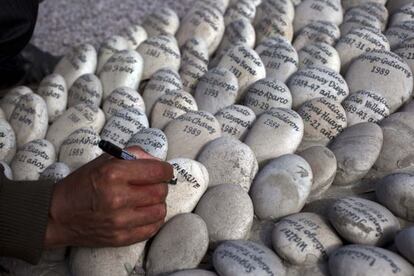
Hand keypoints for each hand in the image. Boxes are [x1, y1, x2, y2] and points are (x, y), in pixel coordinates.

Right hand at [45, 147, 172, 247]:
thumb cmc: (82, 184)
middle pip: (161, 191)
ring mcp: (119, 221)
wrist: (57, 215)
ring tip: (146, 200)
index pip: (157, 171)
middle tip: (152, 185)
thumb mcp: (104, 161)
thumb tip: (158, 162)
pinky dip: (152, 220)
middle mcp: (117, 197)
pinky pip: (152, 228)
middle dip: (160, 186)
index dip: (165, 170)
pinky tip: (143, 213)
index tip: (164, 171)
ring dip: (157, 204)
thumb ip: (133, 156)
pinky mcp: (120, 238)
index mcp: (113, 174)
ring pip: (160, 210)